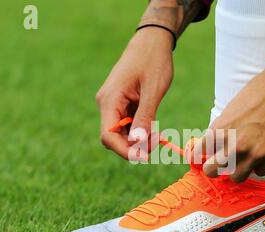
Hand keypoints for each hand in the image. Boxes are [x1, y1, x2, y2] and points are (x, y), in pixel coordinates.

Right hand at [96, 27, 173, 159]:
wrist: (152, 41)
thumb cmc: (153, 61)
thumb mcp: (153, 90)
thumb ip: (145, 117)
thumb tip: (138, 143)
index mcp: (109, 100)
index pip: (108, 136)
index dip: (125, 150)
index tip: (144, 157)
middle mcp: (107, 103)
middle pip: (113, 137)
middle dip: (134, 146)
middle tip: (157, 144)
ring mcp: (113, 104)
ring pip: (121, 133)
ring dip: (138, 139)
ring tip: (158, 136)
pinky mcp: (121, 103)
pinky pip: (127, 124)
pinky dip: (139, 130)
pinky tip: (153, 129)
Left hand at [195, 48, 264, 181]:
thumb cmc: (259, 91)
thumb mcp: (232, 110)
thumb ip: (222, 130)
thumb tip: (214, 147)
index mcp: (220, 130)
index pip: (198, 154)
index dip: (200, 155)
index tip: (203, 157)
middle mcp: (234, 146)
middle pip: (212, 171)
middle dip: (214, 168)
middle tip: (219, 164)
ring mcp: (254, 154)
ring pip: (236, 177)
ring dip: (238, 169)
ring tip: (244, 159)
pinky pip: (259, 171)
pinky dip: (260, 165)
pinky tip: (264, 152)